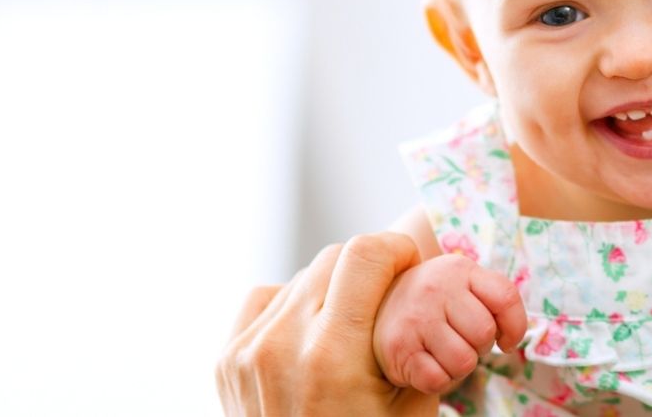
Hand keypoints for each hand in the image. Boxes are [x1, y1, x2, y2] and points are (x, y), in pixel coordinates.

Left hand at [217, 233, 436, 416]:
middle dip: (370, 268)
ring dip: (333, 286)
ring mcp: (247, 352)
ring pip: (301, 277)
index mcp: (334, 356)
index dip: (397, 249)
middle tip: (389, 295)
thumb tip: (425, 286)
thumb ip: (413, 341)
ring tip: (352, 322)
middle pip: (334, 258)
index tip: (411, 265)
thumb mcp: (409, 409)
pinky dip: (293, 304)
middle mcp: (283, 345)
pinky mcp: (227, 360)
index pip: (364, 255)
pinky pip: (266, 300)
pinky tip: (312, 331)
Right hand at [373, 252, 528, 395]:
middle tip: (459, 339)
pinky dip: (438, 379)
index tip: (505, 340)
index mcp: (459, 269)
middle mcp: (435, 288)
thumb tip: (511, 337)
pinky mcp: (398, 347)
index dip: (515, 326)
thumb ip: (491, 299)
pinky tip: (425, 362)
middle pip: (485, 333)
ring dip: (459, 366)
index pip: (506, 297)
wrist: (377, 308)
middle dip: (480, 346)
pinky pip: (439, 380)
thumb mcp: (462, 285)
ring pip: (464, 361)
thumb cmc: (434, 303)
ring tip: (442, 351)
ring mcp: (415, 317)